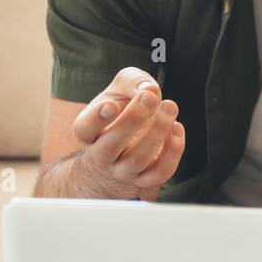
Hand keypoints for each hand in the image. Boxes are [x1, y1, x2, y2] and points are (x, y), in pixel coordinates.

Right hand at [65, 67, 185, 201]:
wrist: (127, 142)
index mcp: (89, 132)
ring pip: (138, 159)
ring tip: (169, 106)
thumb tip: (148, 89)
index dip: (97, 118)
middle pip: (111, 146)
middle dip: (133, 119)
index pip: (85, 129)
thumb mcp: (121, 88)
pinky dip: (173, 150)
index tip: (111, 105)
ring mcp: (123, 171)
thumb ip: (131, 82)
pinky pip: (160, 171)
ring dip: (157, 131)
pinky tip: (176, 127)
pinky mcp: (145, 179)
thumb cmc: (122, 108)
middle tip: (149, 96)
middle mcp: (102, 155)